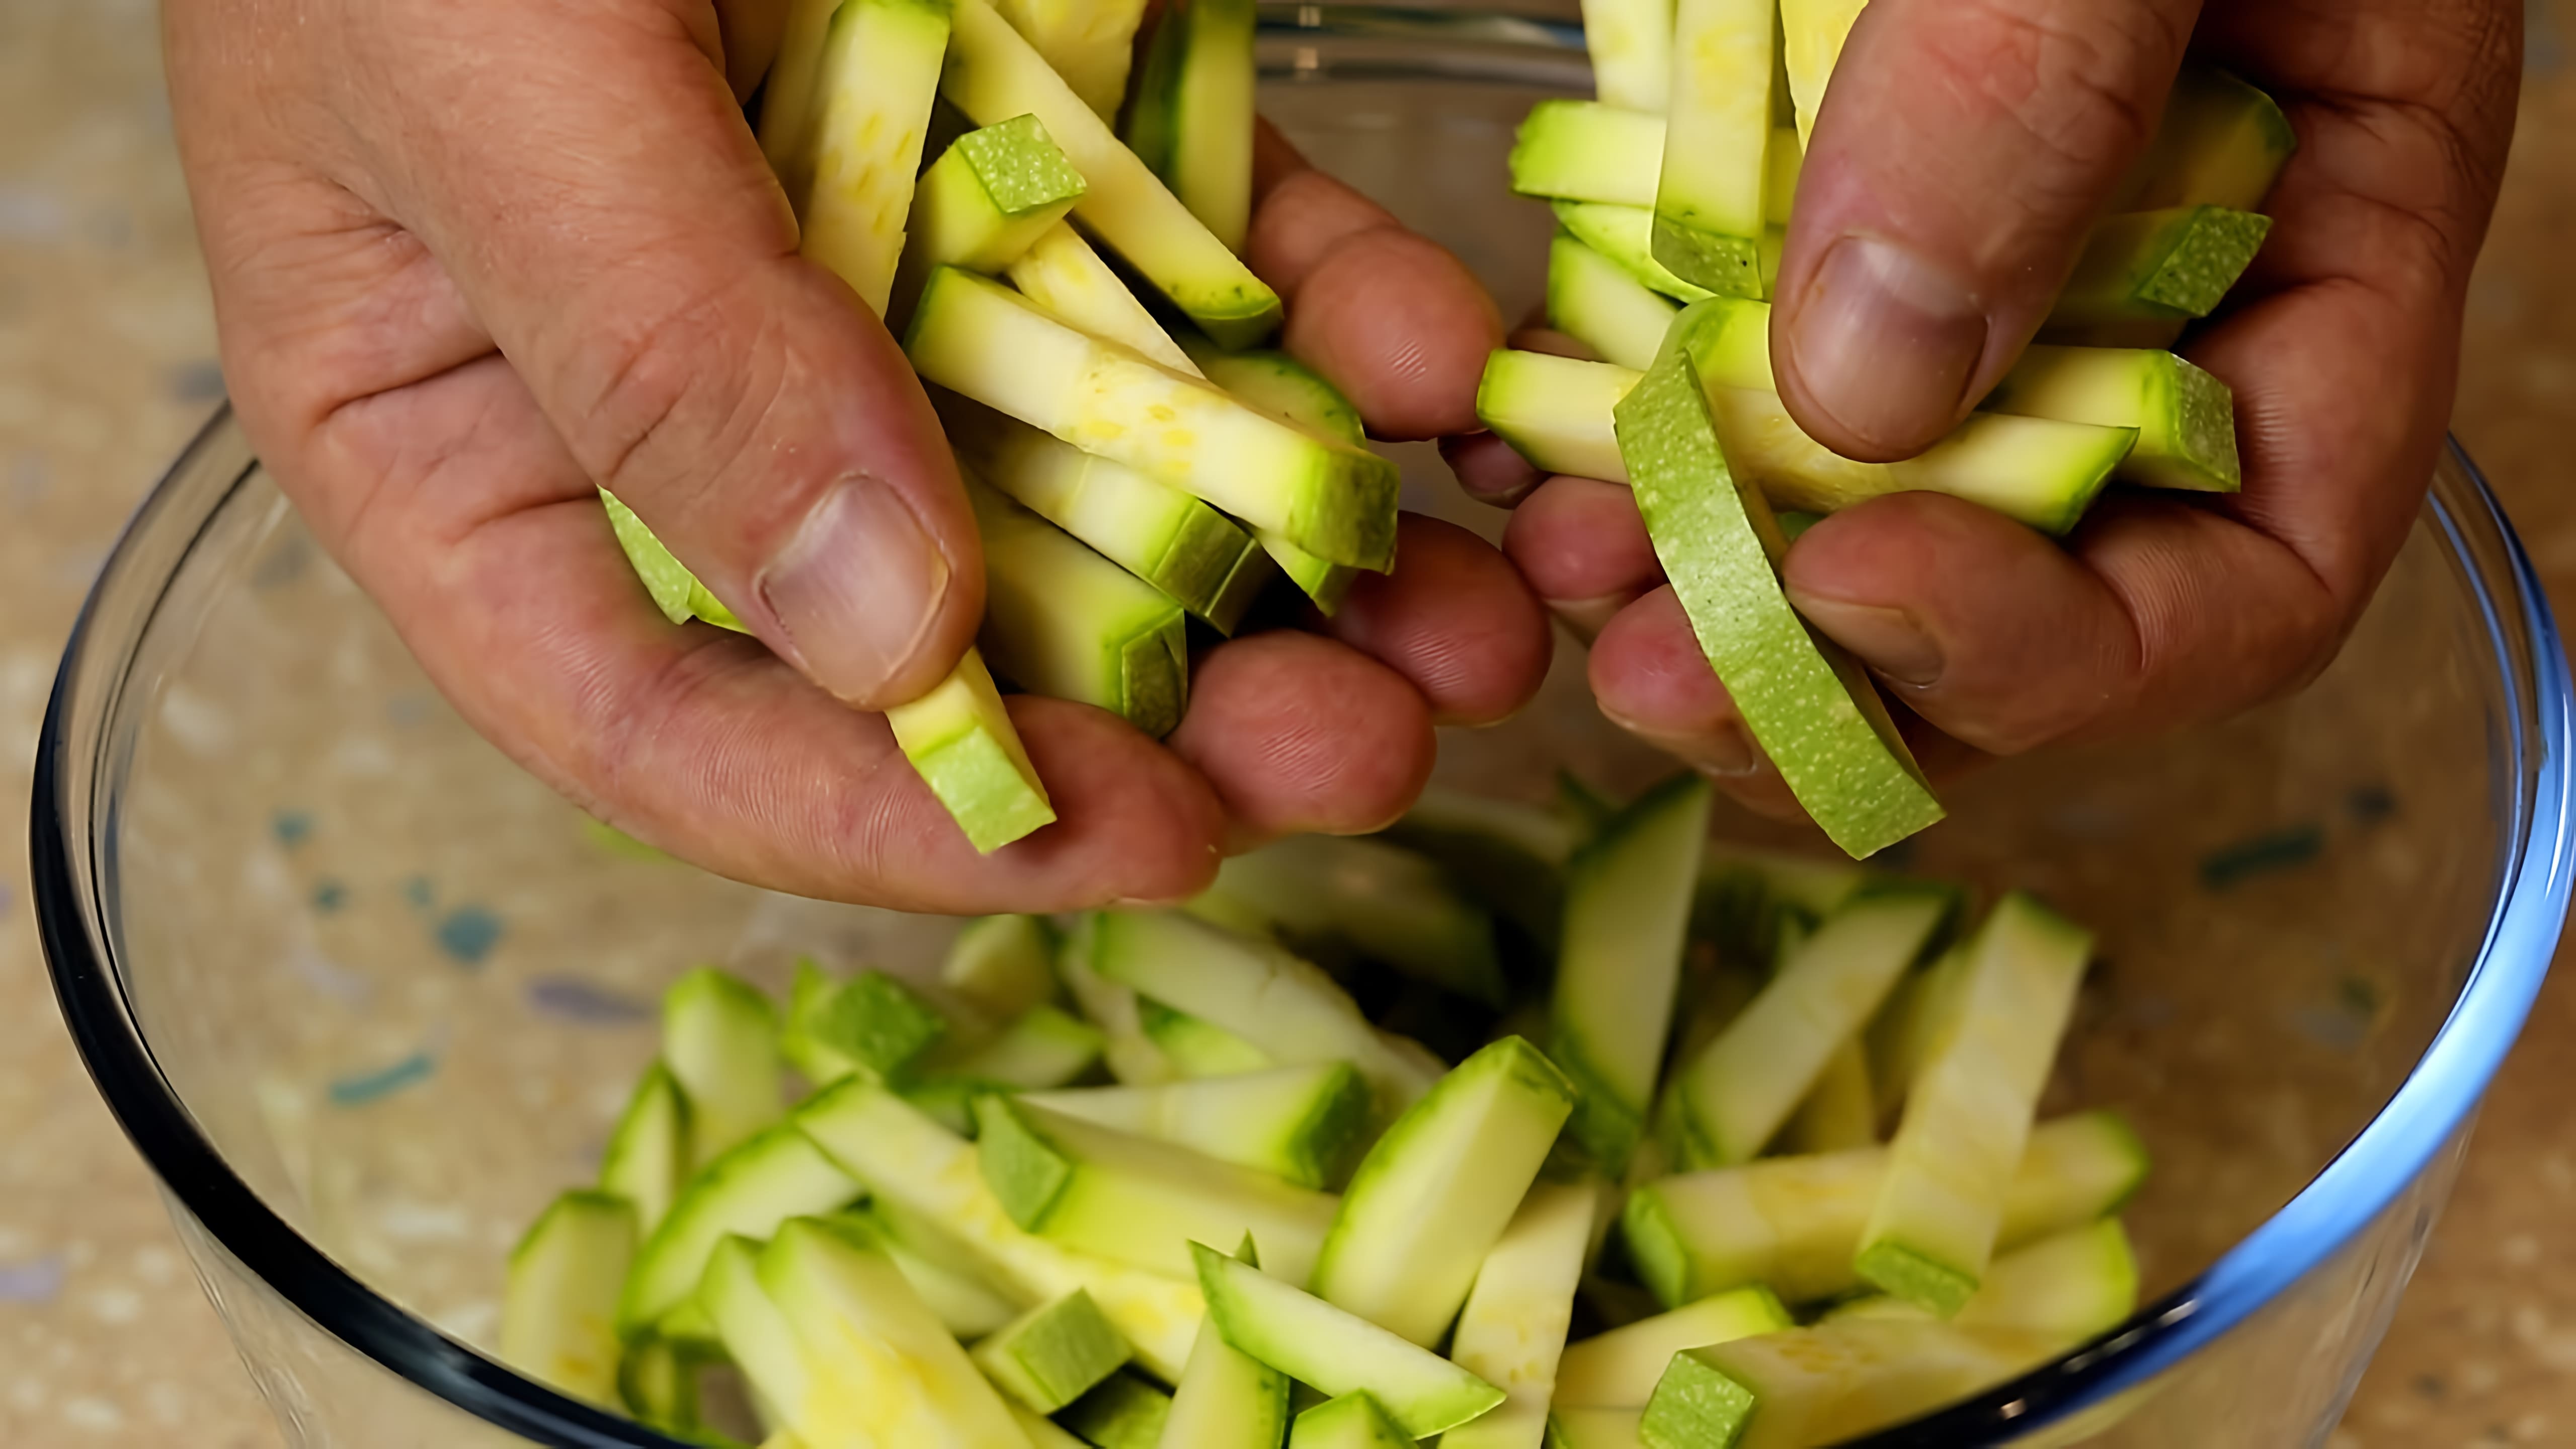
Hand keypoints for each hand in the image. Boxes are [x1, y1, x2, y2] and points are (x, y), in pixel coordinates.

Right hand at [167, 0, 1545, 910]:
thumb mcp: (488, 82)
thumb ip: (662, 356)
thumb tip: (881, 640)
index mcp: (475, 448)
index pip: (670, 726)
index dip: (894, 821)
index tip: (1112, 844)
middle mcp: (696, 398)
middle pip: (939, 636)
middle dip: (1166, 718)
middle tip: (1356, 755)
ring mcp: (884, 276)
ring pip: (1104, 484)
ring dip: (1302, 572)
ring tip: (1468, 637)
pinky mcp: (1039, 145)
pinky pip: (1199, 276)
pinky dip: (1330, 331)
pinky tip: (1440, 375)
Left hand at [1498, 0, 2516, 822]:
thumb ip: (2052, 89)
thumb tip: (1877, 392)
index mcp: (2327, 214)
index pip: (2265, 555)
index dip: (2072, 650)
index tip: (1854, 601)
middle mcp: (2161, 279)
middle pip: (2051, 598)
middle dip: (1851, 677)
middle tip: (1655, 683)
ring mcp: (1989, 260)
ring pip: (1883, 529)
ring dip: (1720, 603)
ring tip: (1569, 595)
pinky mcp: (1828, 215)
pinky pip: (1752, 393)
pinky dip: (1650, 463)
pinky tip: (1533, 476)